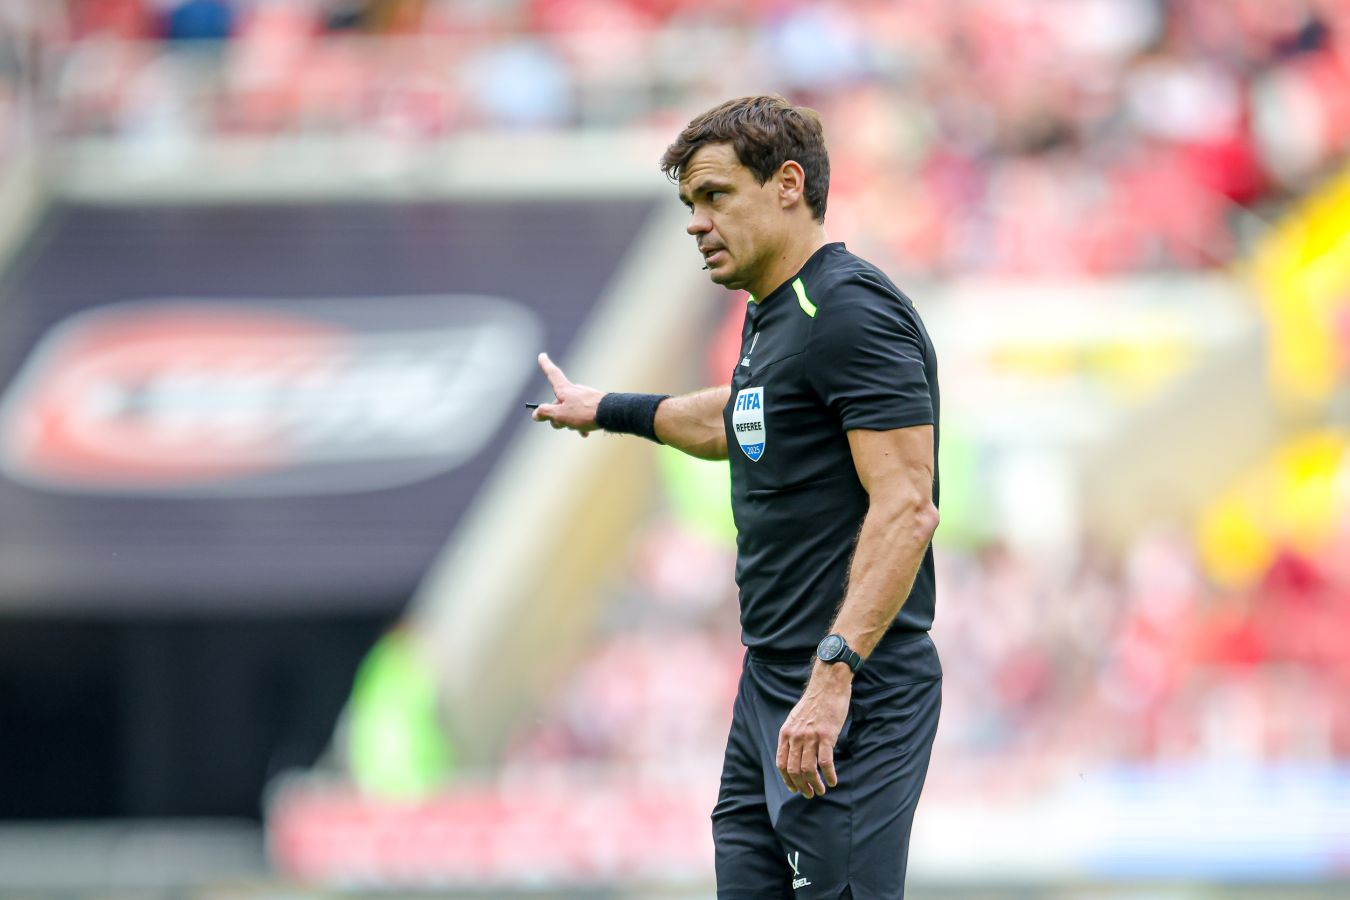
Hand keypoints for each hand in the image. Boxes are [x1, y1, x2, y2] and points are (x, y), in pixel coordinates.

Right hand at [532, 352, 602, 436]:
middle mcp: (574, 390)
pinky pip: (582, 415)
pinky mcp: (593, 404)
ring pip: (569, 411)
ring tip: (577, 428)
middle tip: (562, 425)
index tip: (542, 355)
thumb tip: (535, 414)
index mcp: (564, 389)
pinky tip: (584, 433)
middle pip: (558, 402)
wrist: (611, 414)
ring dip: (569, 422)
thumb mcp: (560, 415)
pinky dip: (580, 423)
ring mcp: (584, 397)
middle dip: (556, 416)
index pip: (552, 374)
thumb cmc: (584, 413)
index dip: (545, 365)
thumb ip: (546, 413)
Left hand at [776, 664, 851, 798]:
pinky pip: (825, 763)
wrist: (828, 686)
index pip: (781, 763)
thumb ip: (793, 736)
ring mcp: (810, 737)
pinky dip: (829, 775)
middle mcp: (795, 737)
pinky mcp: (826, 736)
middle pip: (794, 770)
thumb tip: (793, 754)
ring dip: (815, 784)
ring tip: (821, 791)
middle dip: (801, 786)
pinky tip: (833, 781)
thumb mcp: (795, 719)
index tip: (794, 789)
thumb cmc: (814, 703)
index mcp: (786, 733)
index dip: (787, 780)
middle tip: (810, 794)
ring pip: (808, 769)